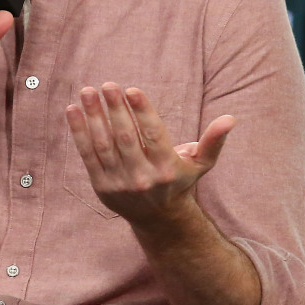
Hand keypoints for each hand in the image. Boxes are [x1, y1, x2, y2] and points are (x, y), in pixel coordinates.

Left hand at [65, 82, 233, 227]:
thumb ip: (213, 141)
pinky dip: (79, 132)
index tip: (131, 89)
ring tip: (87, 92)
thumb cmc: (179, 182)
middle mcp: (143, 177)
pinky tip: (73, 110)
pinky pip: (88, 155)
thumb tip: (230, 118)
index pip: (153, 135)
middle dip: (115, 109)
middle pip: (126, 138)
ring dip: (93, 116)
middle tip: (107, 85)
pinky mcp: (101, 186)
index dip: (142, 111)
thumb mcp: (200, 164)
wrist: (158, 220)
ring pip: (104, 145)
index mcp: (167, 168)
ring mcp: (120, 183)